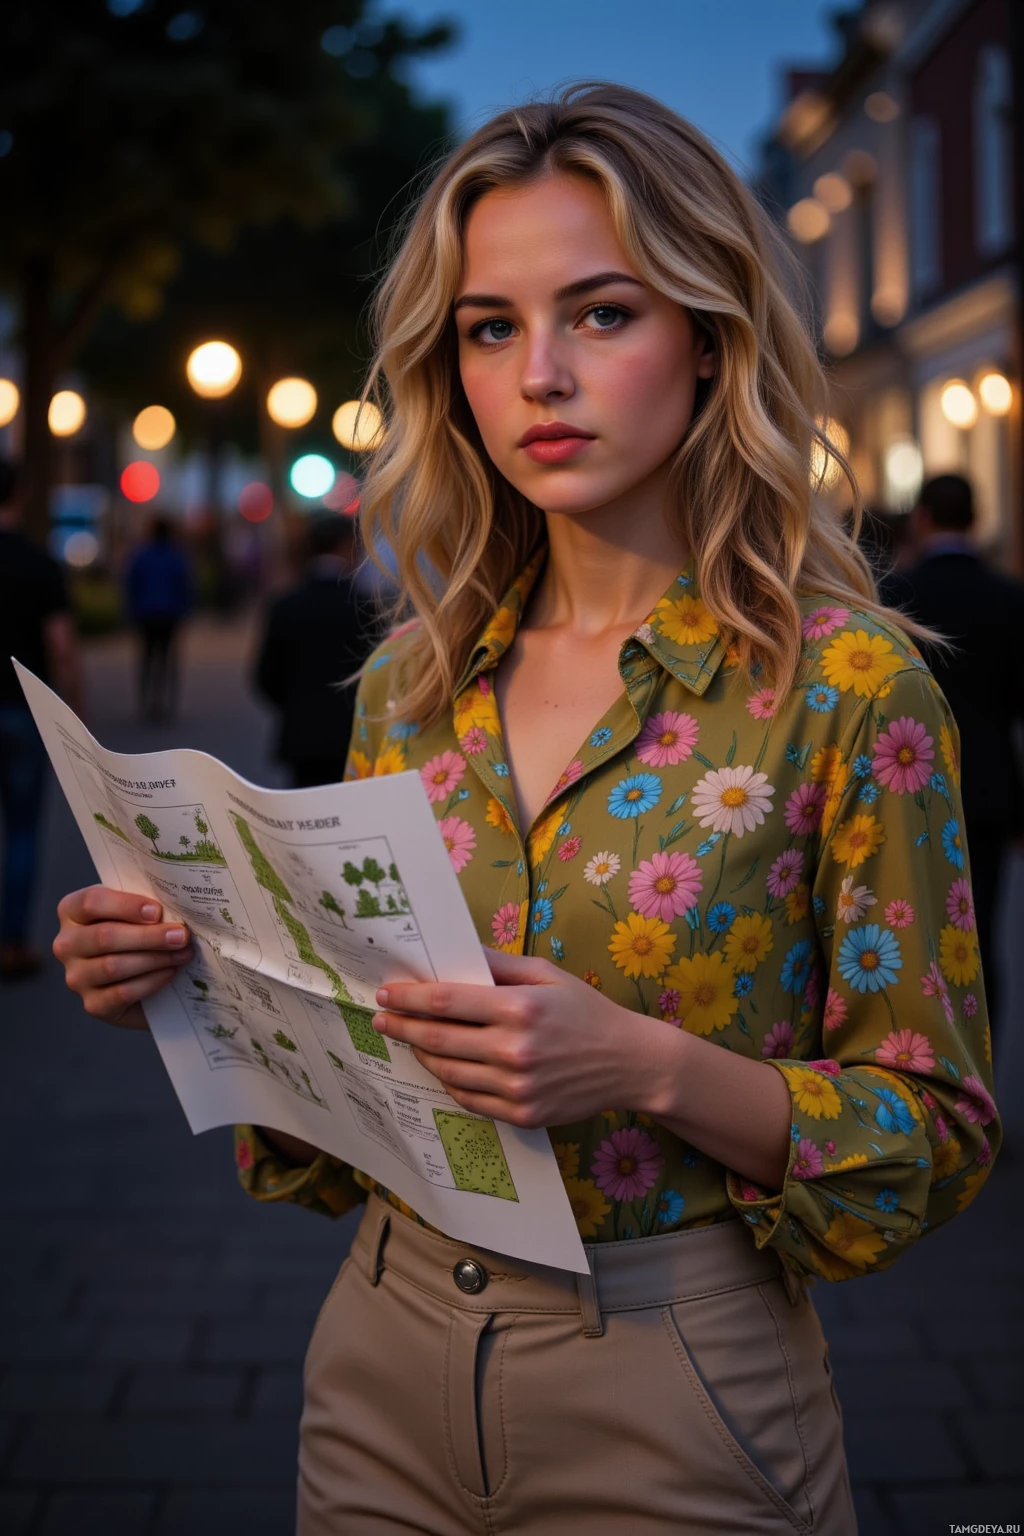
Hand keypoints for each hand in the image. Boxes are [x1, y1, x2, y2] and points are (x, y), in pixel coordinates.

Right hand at [53, 886, 193, 1027]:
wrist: (139, 980)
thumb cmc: (136, 934)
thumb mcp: (135, 913)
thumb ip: (144, 905)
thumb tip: (175, 904)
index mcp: (72, 911)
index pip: (92, 902)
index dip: (126, 906)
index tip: (157, 911)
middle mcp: (67, 944)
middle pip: (104, 936)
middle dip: (148, 936)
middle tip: (180, 935)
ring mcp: (76, 977)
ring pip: (113, 966)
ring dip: (154, 959)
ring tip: (182, 953)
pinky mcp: (92, 1004)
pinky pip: (122, 993)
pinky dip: (151, 981)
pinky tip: (170, 972)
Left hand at [372, 949, 657, 1127]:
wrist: (629, 1063)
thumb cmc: (587, 1011)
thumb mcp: (547, 975)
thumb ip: (499, 964)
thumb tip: (457, 952)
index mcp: (518, 1007)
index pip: (446, 1001)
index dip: (409, 998)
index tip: (386, 994)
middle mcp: (514, 1048)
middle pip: (438, 1039)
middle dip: (402, 1028)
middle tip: (381, 1019)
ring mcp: (516, 1086)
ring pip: (448, 1072)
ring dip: (421, 1056)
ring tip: (410, 1042)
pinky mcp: (521, 1113)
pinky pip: (469, 1099)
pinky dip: (449, 1082)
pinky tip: (442, 1068)